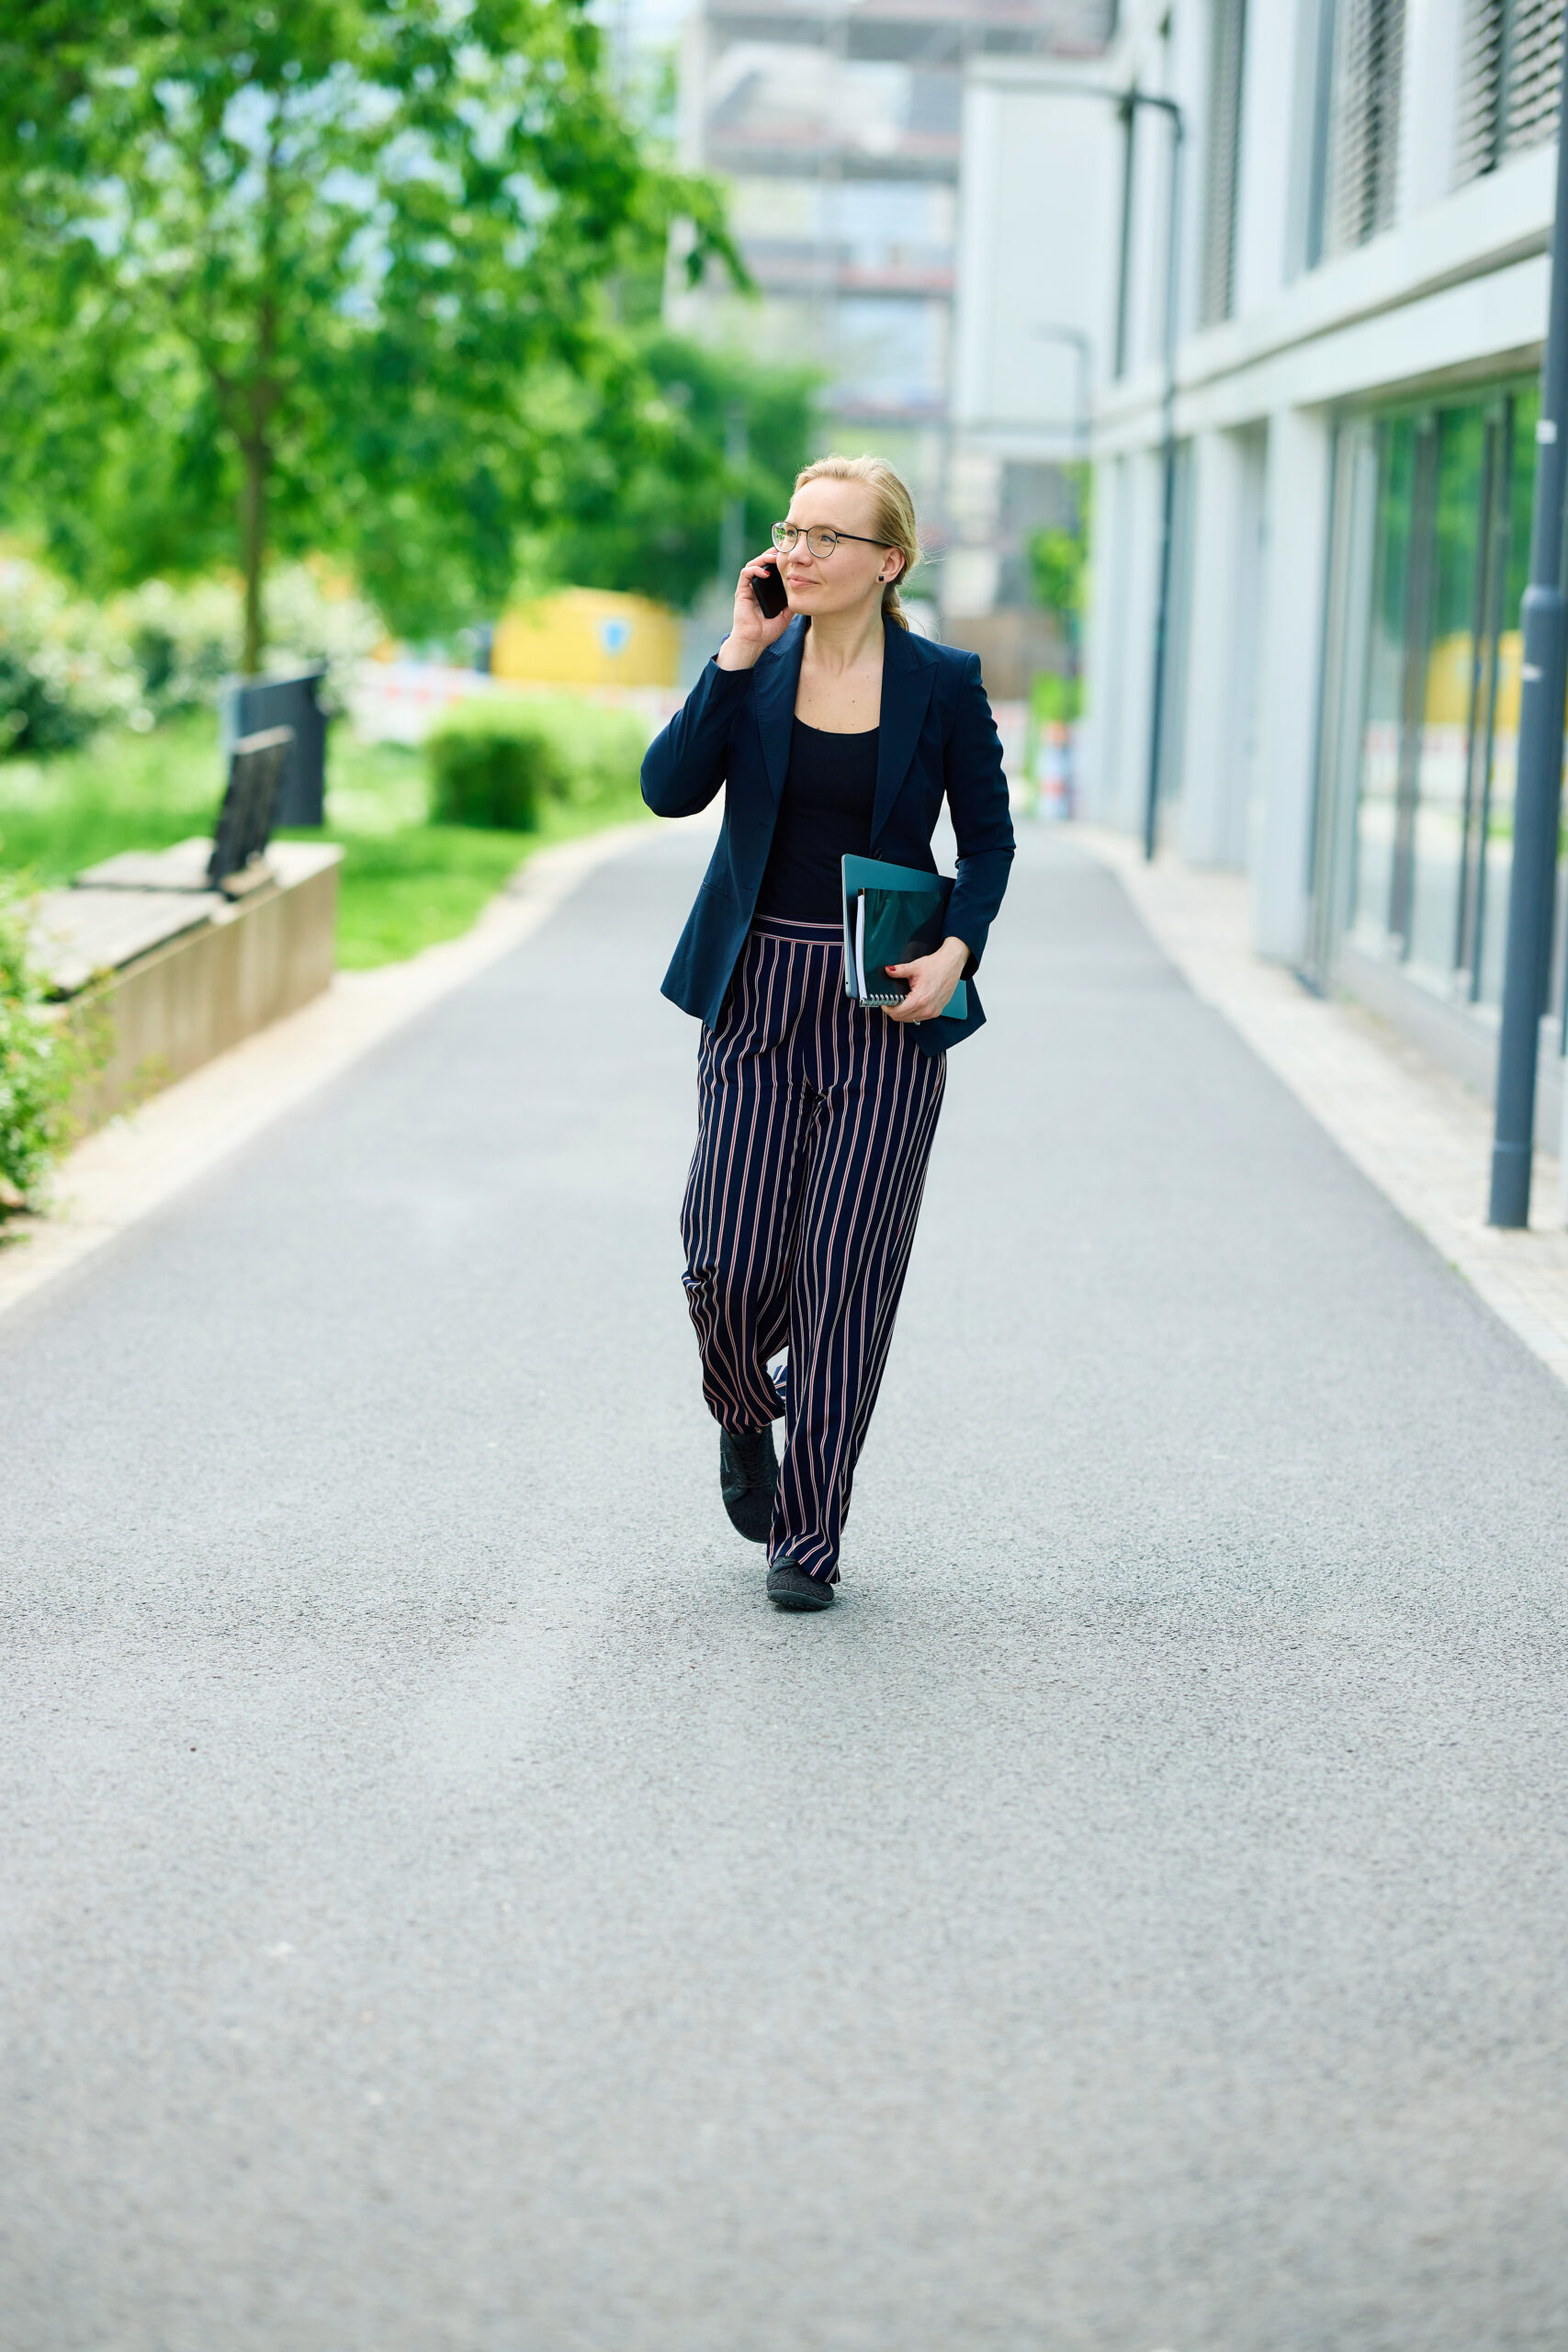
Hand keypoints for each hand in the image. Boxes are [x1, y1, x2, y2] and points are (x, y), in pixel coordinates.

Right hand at [715, 553, 792, 670]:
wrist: (753, 642)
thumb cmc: (766, 632)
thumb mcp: (785, 615)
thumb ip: (791, 603)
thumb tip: (803, 592)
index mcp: (765, 591)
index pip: (771, 570)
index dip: (778, 560)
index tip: (789, 555)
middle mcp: (755, 587)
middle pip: (762, 563)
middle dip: (772, 554)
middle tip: (783, 549)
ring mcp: (747, 588)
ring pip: (753, 564)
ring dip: (764, 558)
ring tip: (775, 557)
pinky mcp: (741, 592)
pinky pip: (746, 574)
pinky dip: (755, 569)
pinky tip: (765, 572)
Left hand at [883, 935, 969, 1023]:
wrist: (952, 965)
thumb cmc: (936, 965)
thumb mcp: (914, 967)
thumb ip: (898, 971)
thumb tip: (887, 971)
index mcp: (920, 999)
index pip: (897, 1013)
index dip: (887, 1008)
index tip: (884, 1002)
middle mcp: (927, 1009)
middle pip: (902, 1018)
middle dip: (893, 1011)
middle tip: (891, 1001)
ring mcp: (933, 1012)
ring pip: (910, 1020)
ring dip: (903, 1013)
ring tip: (901, 1001)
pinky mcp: (937, 1012)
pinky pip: (920, 1017)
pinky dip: (912, 1013)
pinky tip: (911, 1003)